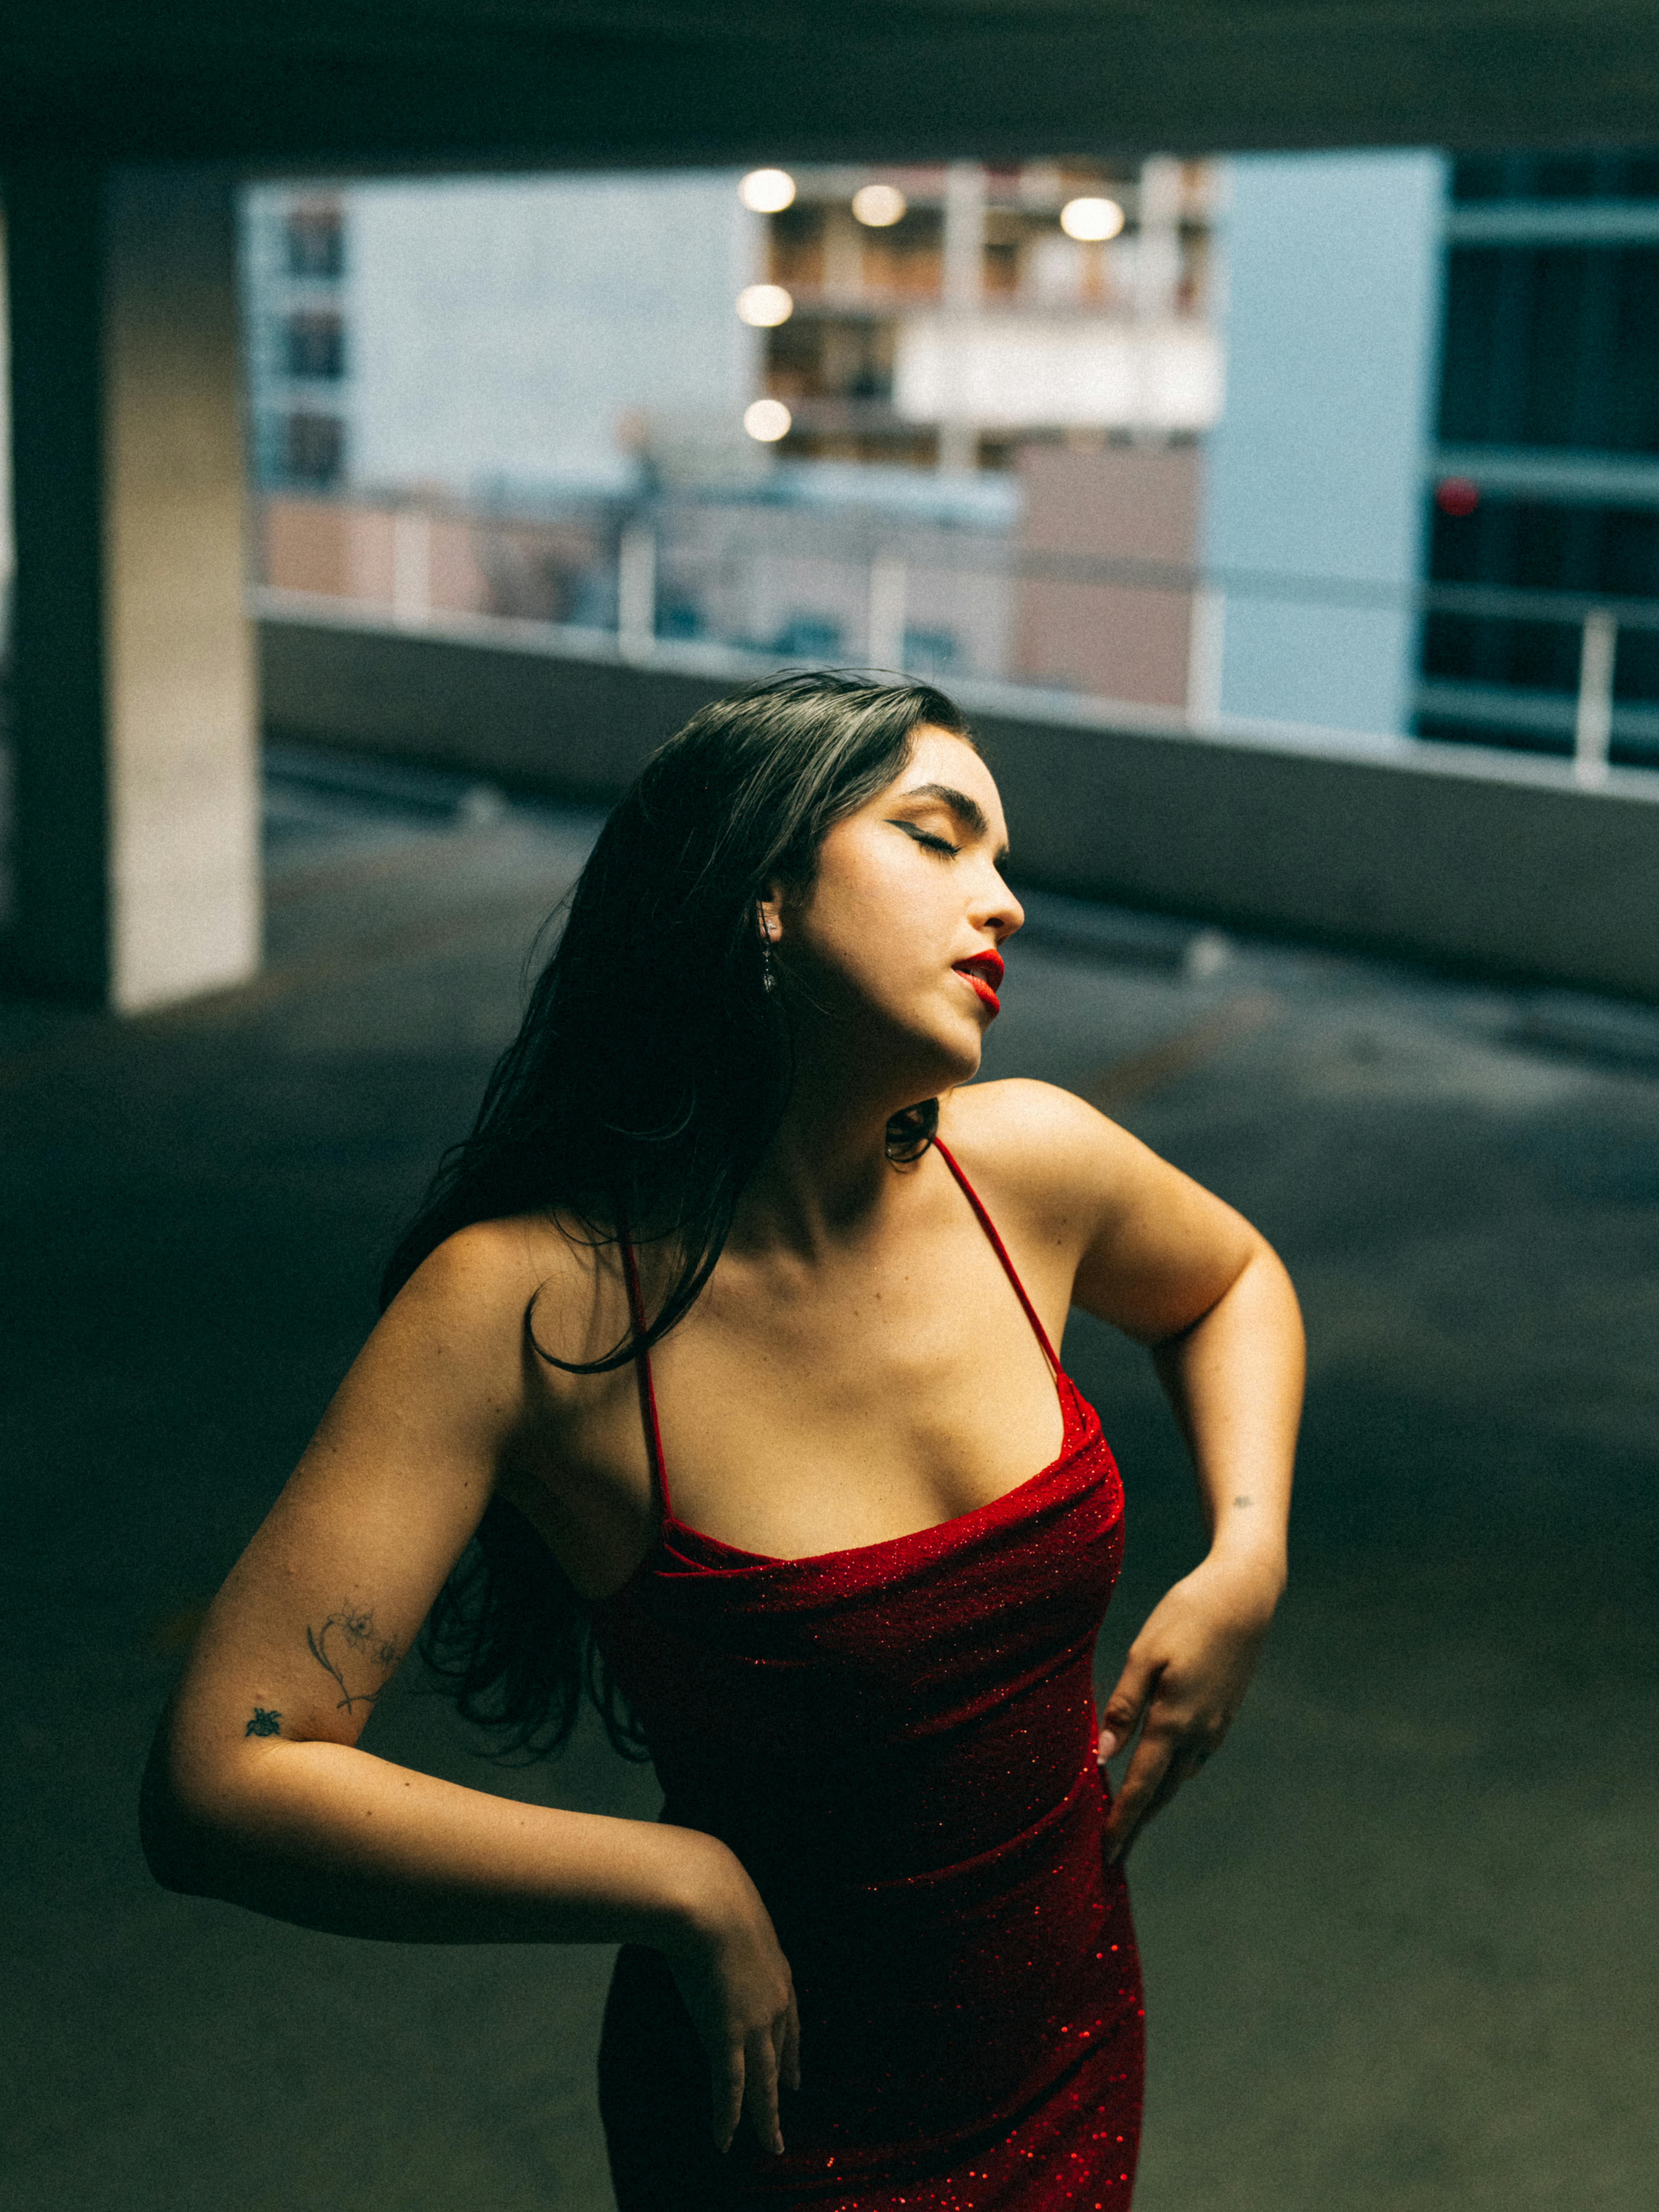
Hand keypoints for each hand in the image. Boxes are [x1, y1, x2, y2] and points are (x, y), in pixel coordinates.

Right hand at [660, 1831, 800, 2156]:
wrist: (707, 1896)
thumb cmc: (711, 1891)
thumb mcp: (730, 1912)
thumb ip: (726, 1926)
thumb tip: (707, 1915)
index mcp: (778, 1970)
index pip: (791, 2022)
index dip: (792, 2052)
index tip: (795, 2076)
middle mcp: (775, 2001)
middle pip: (781, 2056)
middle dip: (782, 2087)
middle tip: (782, 2114)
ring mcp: (754, 2022)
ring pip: (763, 2082)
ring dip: (765, 2116)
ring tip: (771, 2144)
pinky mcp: (728, 2036)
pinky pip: (730, 2089)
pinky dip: (728, 2116)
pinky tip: (725, 2140)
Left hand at [1097, 1553, 1280, 1864]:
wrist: (1244, 1597)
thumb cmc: (1187, 1617)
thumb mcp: (1146, 1655)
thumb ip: (1124, 1705)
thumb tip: (1104, 1756)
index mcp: (1174, 1722)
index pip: (1141, 1787)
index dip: (1123, 1823)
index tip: (1107, 1855)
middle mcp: (1198, 1735)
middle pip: (1160, 1793)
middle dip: (1136, 1824)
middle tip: (1113, 1853)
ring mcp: (1215, 1728)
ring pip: (1177, 1777)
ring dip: (1153, 1799)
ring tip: (1127, 1817)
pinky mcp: (1223, 1715)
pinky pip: (1191, 1758)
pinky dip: (1170, 1774)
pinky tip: (1156, 1772)